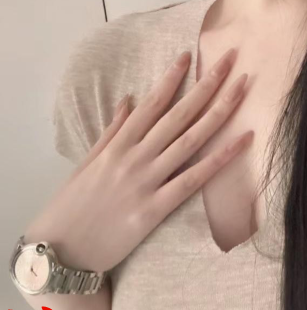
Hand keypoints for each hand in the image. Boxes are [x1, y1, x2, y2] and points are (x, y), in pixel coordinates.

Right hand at [24, 48, 252, 272]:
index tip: (188, 55)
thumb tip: (129, 99)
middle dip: (207, 83)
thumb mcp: (86, 162)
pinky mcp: (156, 209)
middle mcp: (135, 157)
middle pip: (179, 114)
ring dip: (221, 110)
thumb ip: (111, 131)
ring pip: (192, 139)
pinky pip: (195, 179)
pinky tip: (243, 139)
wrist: (60, 254)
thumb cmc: (70, 207)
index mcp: (117, 145)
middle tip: (230, 57)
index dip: (171, 77)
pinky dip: (221, 158)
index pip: (151, 103)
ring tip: (243, 87)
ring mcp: (147, 182)